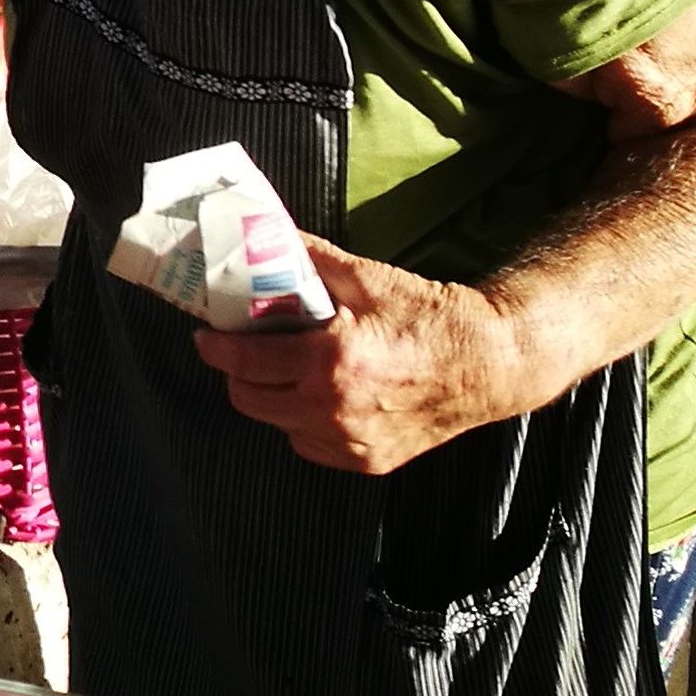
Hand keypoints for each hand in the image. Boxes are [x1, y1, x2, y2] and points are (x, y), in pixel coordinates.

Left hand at [191, 237, 539, 474]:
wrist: (489, 365)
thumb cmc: (431, 317)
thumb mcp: (367, 278)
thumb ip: (310, 259)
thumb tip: (265, 235)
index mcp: (329, 362)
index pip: (243, 361)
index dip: (215, 347)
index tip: (206, 335)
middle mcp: (333, 410)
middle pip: (248, 398)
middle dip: (238, 372)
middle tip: (245, 349)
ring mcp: (349, 441)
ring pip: (276, 424)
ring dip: (271, 397)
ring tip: (286, 369)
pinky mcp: (365, 461)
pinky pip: (309, 444)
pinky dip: (303, 421)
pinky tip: (320, 394)